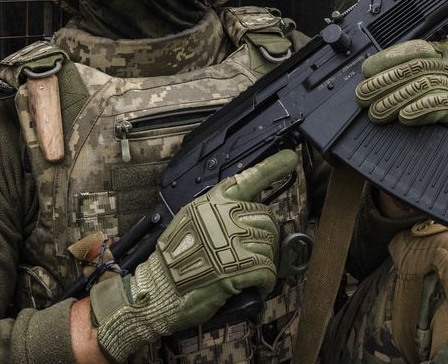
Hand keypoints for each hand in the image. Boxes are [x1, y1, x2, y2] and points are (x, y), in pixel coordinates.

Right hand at [89, 149, 297, 361]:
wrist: (157, 290)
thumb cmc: (174, 260)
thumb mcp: (190, 220)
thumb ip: (217, 211)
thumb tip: (246, 210)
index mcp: (212, 203)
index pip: (246, 179)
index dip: (272, 167)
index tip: (290, 158)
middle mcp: (222, 217)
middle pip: (267, 218)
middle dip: (265, 237)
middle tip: (252, 252)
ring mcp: (230, 241)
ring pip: (269, 245)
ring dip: (264, 261)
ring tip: (247, 271)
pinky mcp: (236, 268)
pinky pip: (267, 270)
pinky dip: (265, 281)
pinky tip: (255, 285)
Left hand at [355, 40, 447, 135]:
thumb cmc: (435, 106)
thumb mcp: (418, 84)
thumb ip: (400, 78)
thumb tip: (369, 80)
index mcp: (439, 54)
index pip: (413, 50)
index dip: (388, 58)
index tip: (367, 70)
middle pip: (416, 68)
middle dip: (385, 82)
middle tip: (363, 96)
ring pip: (425, 85)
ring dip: (396, 99)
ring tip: (377, 112)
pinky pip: (441, 104)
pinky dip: (420, 110)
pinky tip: (404, 117)